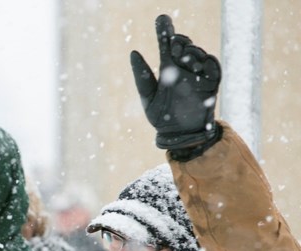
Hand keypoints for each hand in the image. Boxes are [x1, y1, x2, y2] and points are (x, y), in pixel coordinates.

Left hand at [130, 14, 220, 149]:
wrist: (179, 134)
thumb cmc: (161, 116)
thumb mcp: (148, 96)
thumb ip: (141, 75)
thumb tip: (133, 52)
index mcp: (168, 68)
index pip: (167, 45)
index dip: (165, 31)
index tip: (162, 19)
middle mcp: (184, 68)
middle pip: (184, 46)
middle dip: (180, 42)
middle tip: (173, 43)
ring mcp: (199, 74)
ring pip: (199, 54)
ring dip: (192, 52)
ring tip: (184, 55)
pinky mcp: (212, 83)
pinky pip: (214, 68)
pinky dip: (209, 63)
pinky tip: (201, 63)